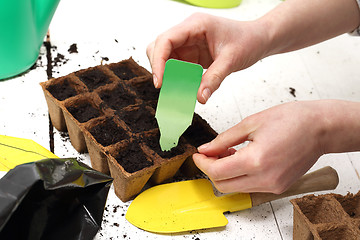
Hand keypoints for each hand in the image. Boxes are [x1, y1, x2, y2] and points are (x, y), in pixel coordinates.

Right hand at [146, 13, 268, 103]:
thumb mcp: (231, 60)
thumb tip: (199, 98)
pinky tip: (184, 87)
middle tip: (165, 87)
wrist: (258, 39)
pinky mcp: (191, 54)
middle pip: (159, 47)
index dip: (158, 61)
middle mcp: (188, 32)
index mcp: (196, 25)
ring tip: (176, 89)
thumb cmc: (248, 40)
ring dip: (167, 74)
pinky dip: (176, 78)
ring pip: (165, 58)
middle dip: (159, 67)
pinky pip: (176, 66)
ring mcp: (188, 43)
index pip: (166, 40)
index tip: (160, 82)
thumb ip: (214, 79)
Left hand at [193, 101, 330, 193]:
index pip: (216, 172)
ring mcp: (273, 186)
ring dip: (225, 174)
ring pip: (235, 188)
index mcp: (256, 160)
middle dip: (210, 170)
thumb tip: (206, 149)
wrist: (320, 128)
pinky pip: (250, 187)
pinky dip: (240, 176)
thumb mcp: (251, 123)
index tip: (198, 154)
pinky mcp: (279, 187)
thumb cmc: (292, 119)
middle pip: (223, 185)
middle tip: (210, 153)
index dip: (202, 163)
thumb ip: (224, 139)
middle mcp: (265, 179)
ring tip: (228, 152)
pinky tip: (242, 159)